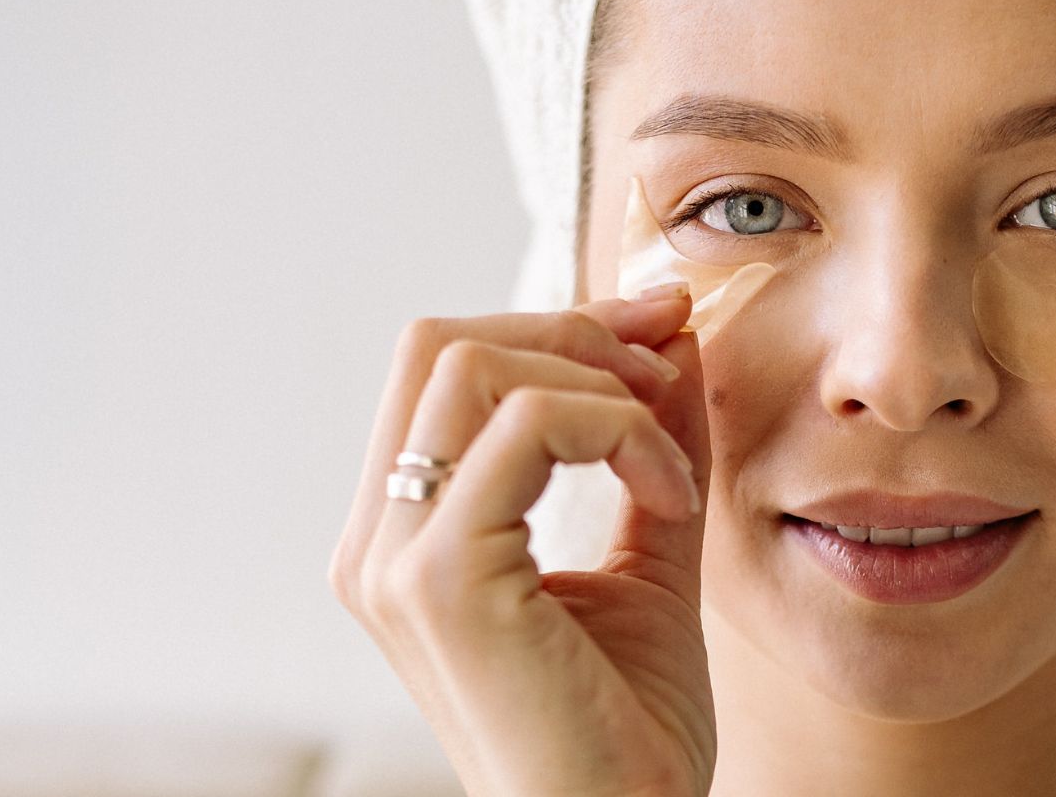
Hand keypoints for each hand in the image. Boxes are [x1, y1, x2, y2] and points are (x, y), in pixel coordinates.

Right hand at [328, 287, 714, 796]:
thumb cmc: (628, 729)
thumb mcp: (651, 552)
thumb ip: (652, 443)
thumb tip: (675, 337)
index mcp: (409, 534)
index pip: (448, 366)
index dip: (559, 326)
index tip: (664, 330)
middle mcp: (379, 542)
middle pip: (441, 340)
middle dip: (572, 330)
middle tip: (668, 371)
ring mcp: (396, 561)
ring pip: (471, 363)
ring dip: (597, 378)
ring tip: (668, 454)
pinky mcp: (441, 581)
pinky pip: (528, 426)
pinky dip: (618, 430)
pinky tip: (669, 495)